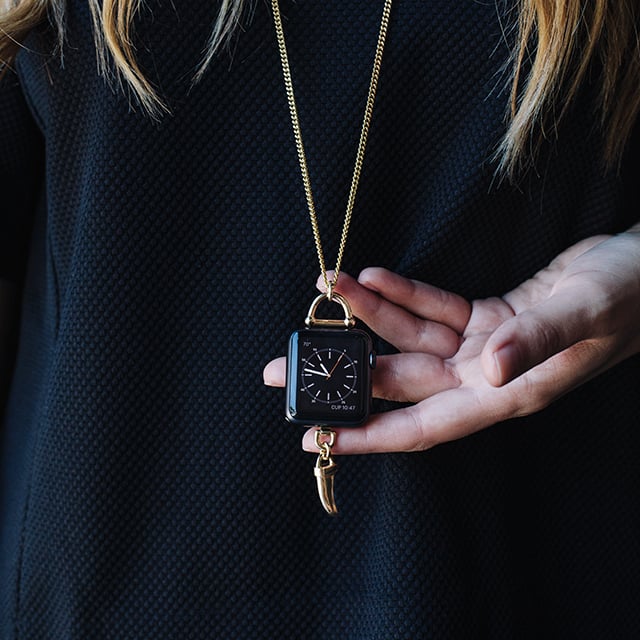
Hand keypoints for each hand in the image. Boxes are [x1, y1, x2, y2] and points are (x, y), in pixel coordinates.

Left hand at [263, 224, 639, 453]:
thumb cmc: (626, 300)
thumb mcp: (583, 317)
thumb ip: (536, 341)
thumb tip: (491, 370)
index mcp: (503, 394)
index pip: (423, 426)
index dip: (369, 434)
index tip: (318, 438)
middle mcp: (483, 376)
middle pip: (400, 383)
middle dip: (344, 376)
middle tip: (286, 370)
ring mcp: (481, 346)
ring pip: (410, 338)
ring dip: (368, 316)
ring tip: (327, 291)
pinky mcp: (485, 316)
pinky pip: (433, 307)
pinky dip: (404, 293)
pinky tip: (372, 279)